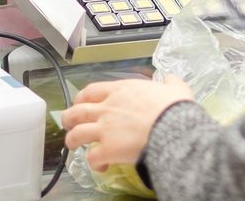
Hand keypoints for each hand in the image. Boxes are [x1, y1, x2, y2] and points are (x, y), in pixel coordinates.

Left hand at [62, 76, 194, 171]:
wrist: (175, 129)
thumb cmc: (175, 108)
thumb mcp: (175, 89)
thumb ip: (170, 83)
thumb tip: (170, 79)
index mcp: (121, 90)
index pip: (91, 90)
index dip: (82, 97)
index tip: (81, 102)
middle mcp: (108, 108)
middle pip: (77, 111)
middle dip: (69, 118)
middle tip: (70, 124)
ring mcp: (105, 129)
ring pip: (76, 134)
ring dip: (72, 140)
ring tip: (74, 146)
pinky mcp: (108, 149)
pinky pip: (92, 158)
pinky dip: (93, 163)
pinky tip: (100, 166)